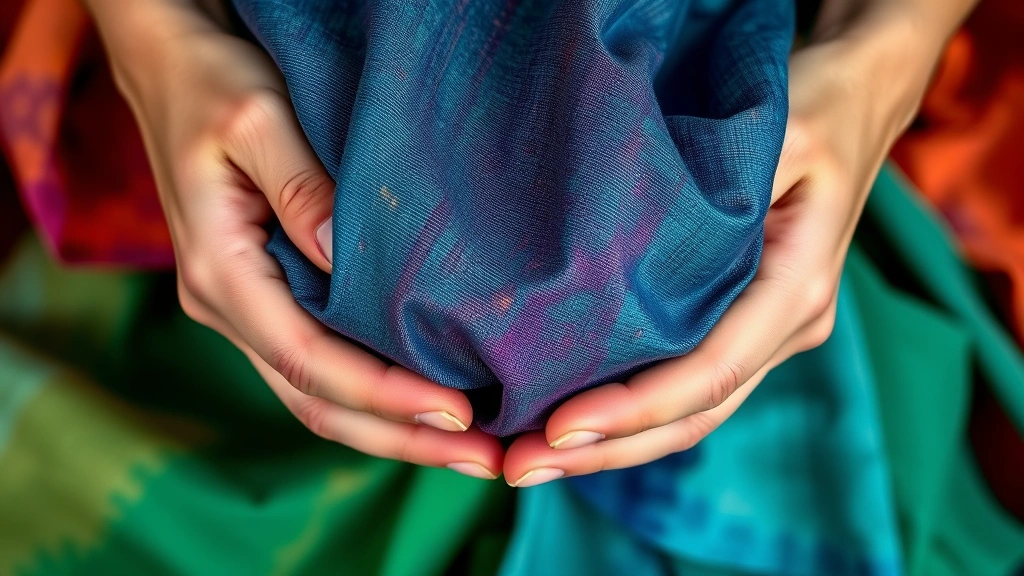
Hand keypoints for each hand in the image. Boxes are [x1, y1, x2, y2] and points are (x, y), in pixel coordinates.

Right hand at [85, 0, 502, 477]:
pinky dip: (372, 397)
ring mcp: (243, 308)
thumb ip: (302, 188)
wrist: (170, 68)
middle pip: (316, 401)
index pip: (309, 360)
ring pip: (316, 396)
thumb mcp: (257, 119)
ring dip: (390, 430)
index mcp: (220, 273)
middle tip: (482, 457)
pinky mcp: (266, 298)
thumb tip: (348, 259)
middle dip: (399, 437)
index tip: (457, 412)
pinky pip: (317, 367)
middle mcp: (226, 306)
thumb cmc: (212, 83)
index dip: (384, 396)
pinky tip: (423, 403)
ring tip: (466, 448)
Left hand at [501, 1, 972, 486]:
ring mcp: (768, 333)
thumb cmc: (814, 107)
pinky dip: (630, 412)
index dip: (633, 411)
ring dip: (611, 444)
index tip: (556, 428)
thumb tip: (624, 253)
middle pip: (694, 415)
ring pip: (689, 413)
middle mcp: (787, 326)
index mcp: (796, 288)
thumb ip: (723, 192)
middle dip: (605, 450)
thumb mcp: (777, 134)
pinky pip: (687, 383)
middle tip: (517, 467)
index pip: (710, 373)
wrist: (856, 102)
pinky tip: (569, 417)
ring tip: (526, 458)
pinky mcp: (744, 324)